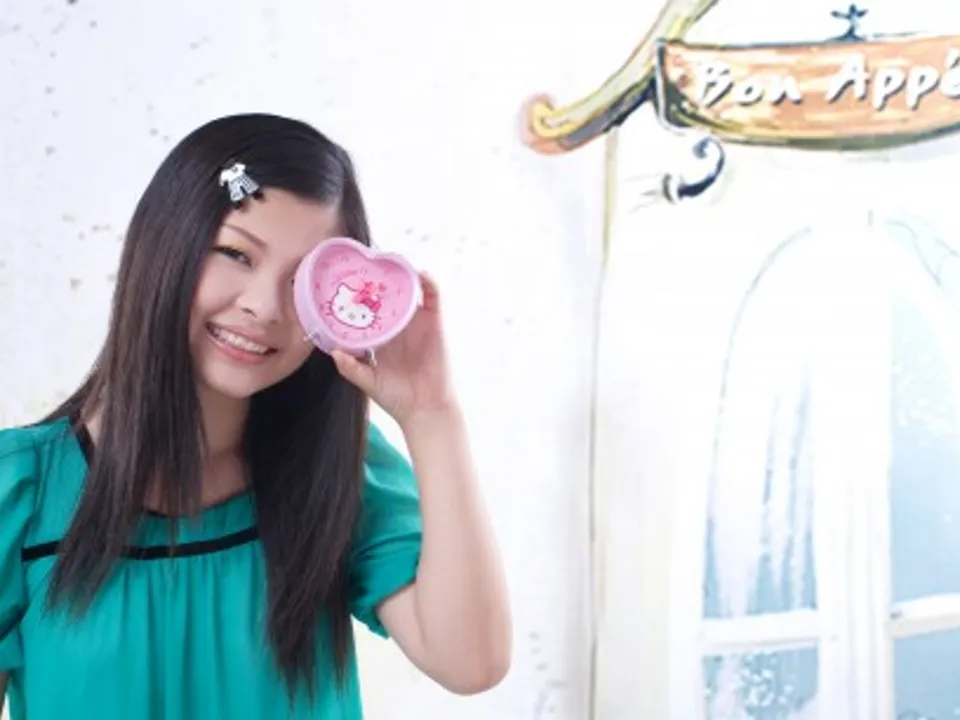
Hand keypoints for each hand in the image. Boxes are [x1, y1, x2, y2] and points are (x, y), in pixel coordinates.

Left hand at [331, 271, 455, 425]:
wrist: (424, 409)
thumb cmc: (396, 397)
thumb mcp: (367, 381)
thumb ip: (351, 367)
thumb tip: (334, 352)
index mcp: (381, 336)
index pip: (369, 309)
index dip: (360, 295)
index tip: (346, 281)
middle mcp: (399, 326)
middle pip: (388, 294)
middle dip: (378, 279)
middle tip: (365, 264)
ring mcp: (417, 322)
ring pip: (410, 290)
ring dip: (402, 275)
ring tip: (390, 261)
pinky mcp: (435, 323)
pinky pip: (433, 297)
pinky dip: (428, 282)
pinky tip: (418, 274)